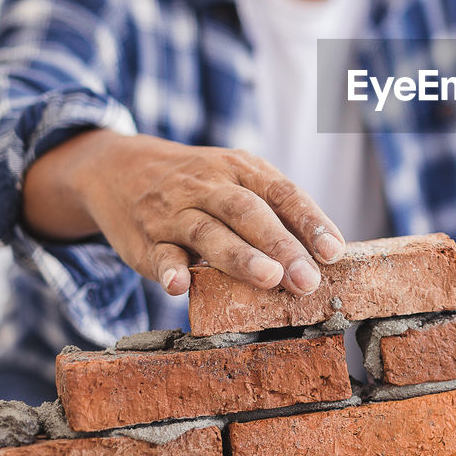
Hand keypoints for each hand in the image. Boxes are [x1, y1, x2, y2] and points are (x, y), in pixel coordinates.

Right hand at [22, 130, 344, 296]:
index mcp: (241, 169)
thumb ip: (276, 212)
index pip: (282, 192)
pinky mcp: (146, 240)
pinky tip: (180, 286)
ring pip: (208, 231)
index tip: (334, 251)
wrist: (121, 169)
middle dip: (281, 245)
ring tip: (268, 278)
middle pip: (248, 212)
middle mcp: (208, 185)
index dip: (310, 221)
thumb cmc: (201, 184)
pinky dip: (170, 269)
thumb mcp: (238, 180)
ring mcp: (175, 212)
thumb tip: (327, 254)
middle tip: (307, 279)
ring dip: (239, 256)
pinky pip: (159, 254)